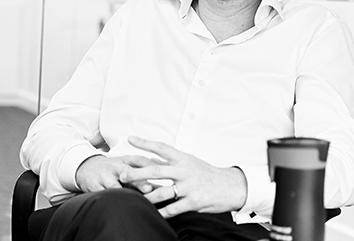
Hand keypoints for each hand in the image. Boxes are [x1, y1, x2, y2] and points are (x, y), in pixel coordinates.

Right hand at [75, 154, 157, 193]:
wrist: (88, 167)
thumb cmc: (115, 169)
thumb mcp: (128, 166)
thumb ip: (143, 176)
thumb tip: (163, 187)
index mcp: (127, 159)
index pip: (141, 160)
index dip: (152, 165)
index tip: (164, 172)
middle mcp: (116, 166)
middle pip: (128, 171)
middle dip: (138, 179)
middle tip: (149, 188)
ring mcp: (105, 175)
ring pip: (113, 182)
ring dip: (122, 189)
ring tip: (130, 197)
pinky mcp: (95, 184)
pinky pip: (102, 192)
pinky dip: (109, 197)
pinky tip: (116, 203)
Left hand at [119, 136, 247, 217]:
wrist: (230, 186)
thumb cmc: (207, 174)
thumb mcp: (191, 163)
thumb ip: (173, 163)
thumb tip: (153, 159)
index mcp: (184, 159)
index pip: (162, 148)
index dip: (145, 143)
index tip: (130, 139)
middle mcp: (185, 170)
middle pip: (156, 170)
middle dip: (137, 173)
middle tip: (122, 175)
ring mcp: (189, 186)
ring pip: (162, 192)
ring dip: (146, 196)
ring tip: (133, 198)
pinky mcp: (193, 201)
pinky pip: (173, 208)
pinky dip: (162, 212)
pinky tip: (154, 214)